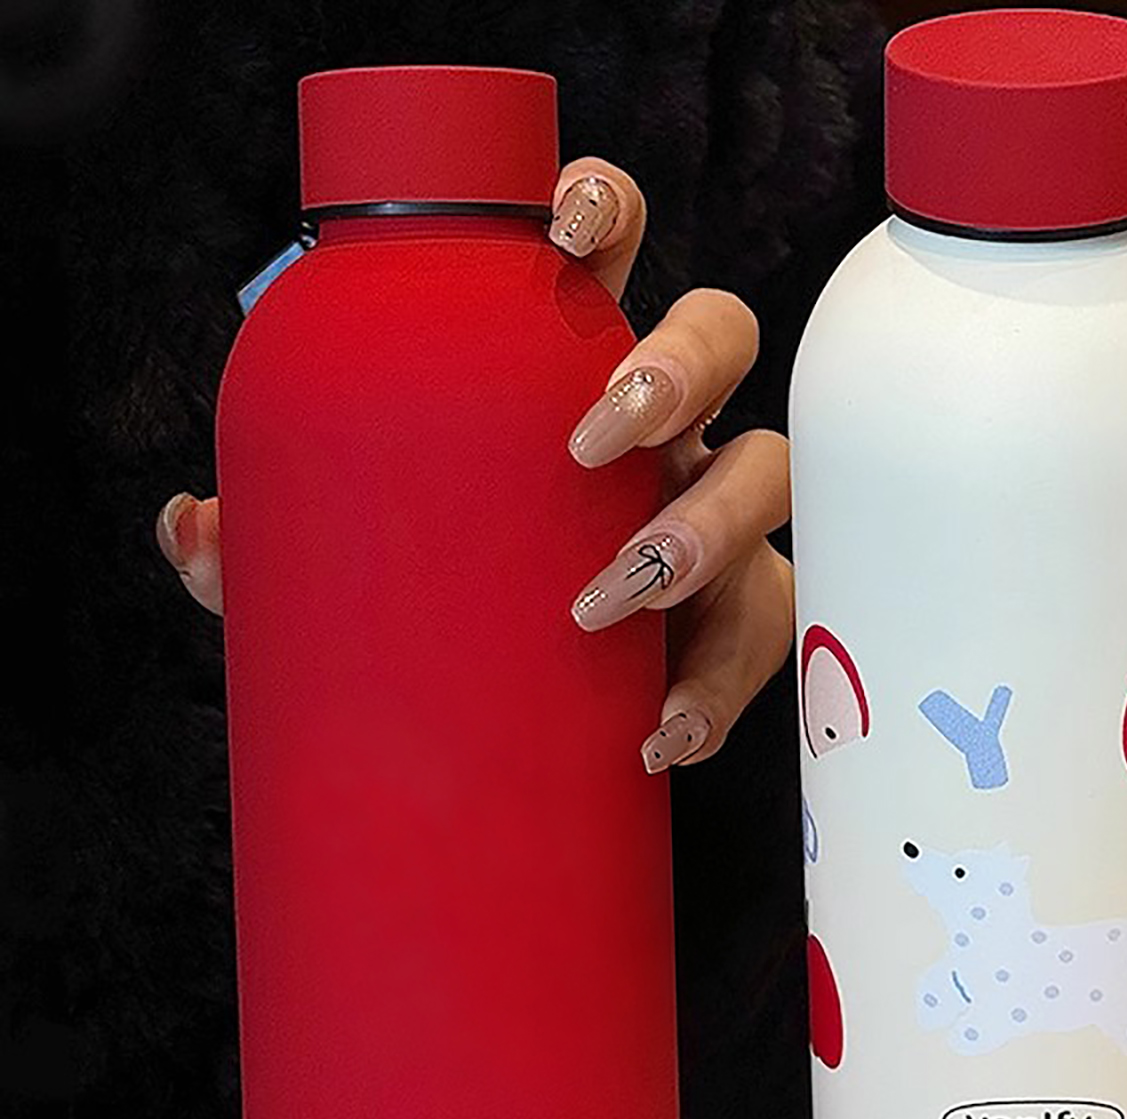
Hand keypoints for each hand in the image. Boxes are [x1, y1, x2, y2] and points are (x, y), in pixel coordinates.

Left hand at [155, 159, 793, 773]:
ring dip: (703, 528)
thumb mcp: (367, 562)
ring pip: (766, 472)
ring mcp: (718, 514)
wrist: (535, 724)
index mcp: (569, 372)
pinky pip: (761, 636)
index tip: (559, 231)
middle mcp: (661, 428)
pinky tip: (657, 734)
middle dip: (673, 367)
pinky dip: (716, 689)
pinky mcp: (746, 617)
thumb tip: (193, 526)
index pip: (607, 250)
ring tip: (609, 604)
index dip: (602, 209)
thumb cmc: (457, 600)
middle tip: (590, 442)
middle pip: (721, 336)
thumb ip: (279, 542)